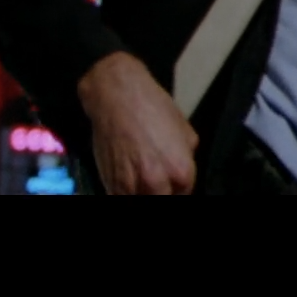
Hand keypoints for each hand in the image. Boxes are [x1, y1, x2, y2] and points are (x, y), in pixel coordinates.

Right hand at [78, 52, 199, 194]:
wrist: (117, 96)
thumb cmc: (152, 107)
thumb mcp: (185, 130)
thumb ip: (186, 157)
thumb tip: (183, 172)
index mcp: (181, 170)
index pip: (184, 194)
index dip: (178, 189)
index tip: (173, 185)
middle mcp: (157, 182)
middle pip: (163, 200)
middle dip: (162, 192)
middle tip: (158, 182)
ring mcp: (131, 185)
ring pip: (141, 200)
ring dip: (142, 192)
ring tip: (141, 179)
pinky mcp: (110, 183)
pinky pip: (120, 197)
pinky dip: (125, 191)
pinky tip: (128, 179)